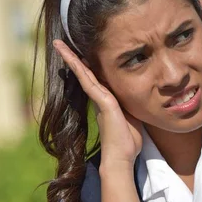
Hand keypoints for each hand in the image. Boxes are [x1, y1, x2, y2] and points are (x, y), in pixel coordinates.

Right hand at [53, 40, 142, 166]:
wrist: (122, 158)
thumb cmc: (129, 142)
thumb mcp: (133, 118)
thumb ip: (131, 106)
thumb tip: (142, 99)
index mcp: (107, 101)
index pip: (95, 78)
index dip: (86, 65)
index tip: (79, 52)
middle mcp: (100, 99)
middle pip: (85, 73)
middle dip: (73, 57)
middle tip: (60, 43)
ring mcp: (100, 100)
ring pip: (84, 74)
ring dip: (72, 58)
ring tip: (59, 44)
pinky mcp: (104, 103)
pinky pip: (90, 82)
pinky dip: (80, 69)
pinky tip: (74, 58)